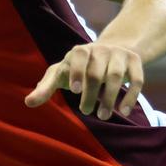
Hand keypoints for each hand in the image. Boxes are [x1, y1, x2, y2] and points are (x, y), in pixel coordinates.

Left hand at [24, 41, 143, 120]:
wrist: (110, 50)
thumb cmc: (77, 68)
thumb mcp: (60, 74)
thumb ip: (45, 88)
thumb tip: (28, 103)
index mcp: (79, 51)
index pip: (78, 58)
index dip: (77, 72)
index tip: (74, 91)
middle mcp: (101, 50)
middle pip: (97, 73)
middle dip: (91, 94)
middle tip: (86, 111)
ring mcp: (119, 54)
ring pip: (117, 77)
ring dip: (109, 98)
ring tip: (103, 115)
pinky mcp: (135, 61)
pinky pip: (137, 79)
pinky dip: (131, 96)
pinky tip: (123, 110)